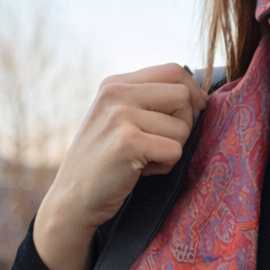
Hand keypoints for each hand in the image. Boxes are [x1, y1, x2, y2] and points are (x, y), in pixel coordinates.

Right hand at [32, 64, 207, 269]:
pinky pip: (175, 150)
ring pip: (182, 127)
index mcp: (115, 84)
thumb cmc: (105, 162)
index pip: (173, 70)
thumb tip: (198, 96)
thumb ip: (148, 101)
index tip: (194, 113)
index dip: (192, 92)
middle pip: (183, 95)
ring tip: (144, 159)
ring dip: (172, 149)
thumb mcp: (118, 119)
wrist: (72, 199)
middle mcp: (115, 93)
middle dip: (184, 124)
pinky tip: (141, 170)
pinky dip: (165, 166)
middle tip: (161, 144)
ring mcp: (120, 116)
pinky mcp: (127, 142)